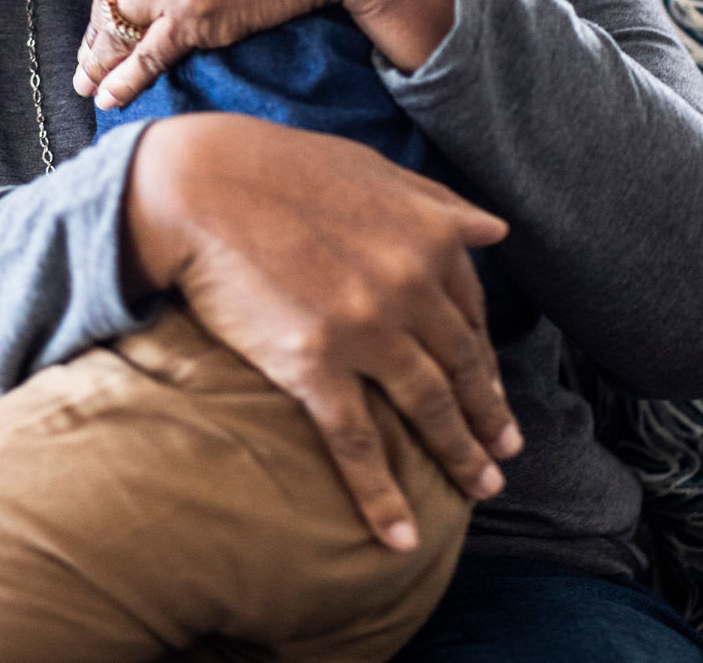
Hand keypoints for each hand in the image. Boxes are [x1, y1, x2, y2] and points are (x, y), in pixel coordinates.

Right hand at [124, 113, 524, 551]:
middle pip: (462, 366)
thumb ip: (436, 203)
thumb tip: (495, 229)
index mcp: (429, 238)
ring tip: (480, 487)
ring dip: (460, 454)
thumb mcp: (371, 169)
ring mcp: (366, 329)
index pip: (472, 314)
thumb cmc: (279, 168)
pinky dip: (382, 496)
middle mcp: (411, 286)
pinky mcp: (314, 366)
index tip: (492, 390)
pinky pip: (359, 443)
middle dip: (488, 415)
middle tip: (504, 452)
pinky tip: (399, 535)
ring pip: (429, 407)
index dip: (486, 359)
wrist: (198, 184)